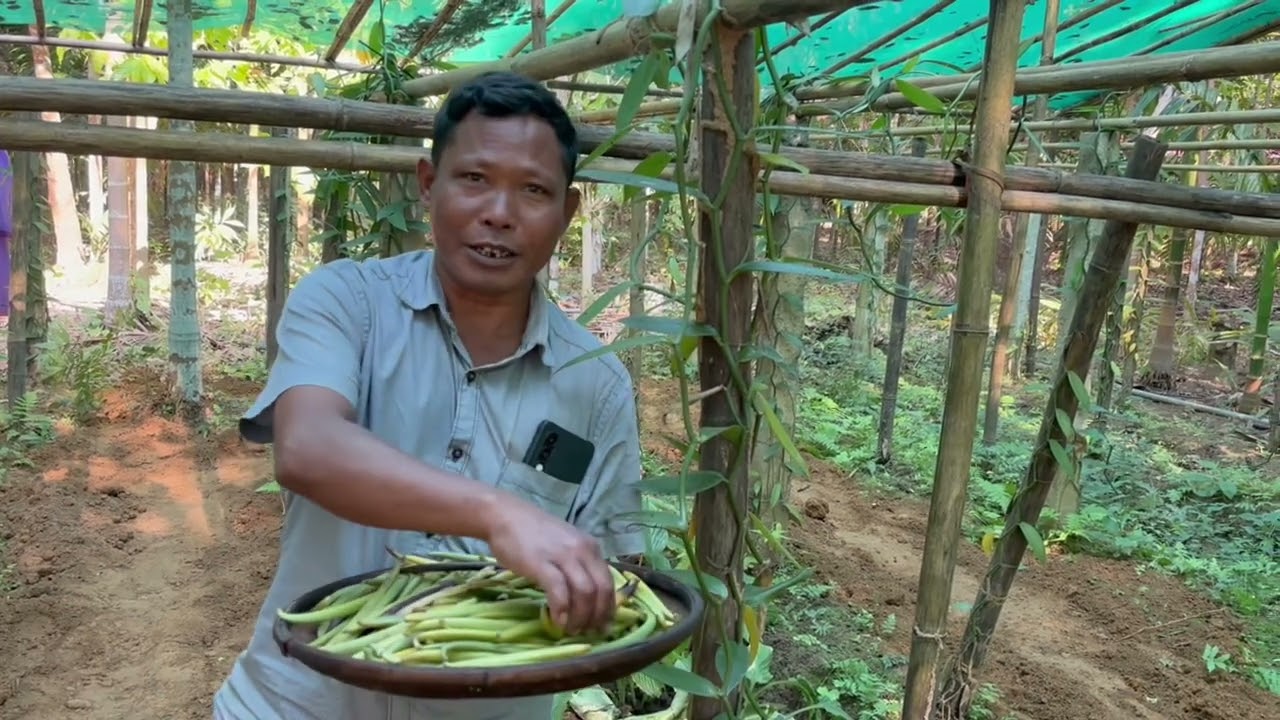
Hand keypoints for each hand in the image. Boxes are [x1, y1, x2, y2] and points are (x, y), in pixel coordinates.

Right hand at [483, 495, 615, 635]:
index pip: (609, 582)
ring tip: (571, 630)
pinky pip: (559, 591)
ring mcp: (562, 556)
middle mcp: (582, 550)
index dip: (609, 608)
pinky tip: (557, 621)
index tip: (603, 626)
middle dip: (597, 616)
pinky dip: (561, 609)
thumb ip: (578, 565)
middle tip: (588, 632)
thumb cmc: (533, 533)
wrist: (505, 515)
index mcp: (590, 547)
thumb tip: (587, 597)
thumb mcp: (565, 545)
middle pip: (600, 590)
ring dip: (580, 617)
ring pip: (584, 592)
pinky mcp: (541, 563)